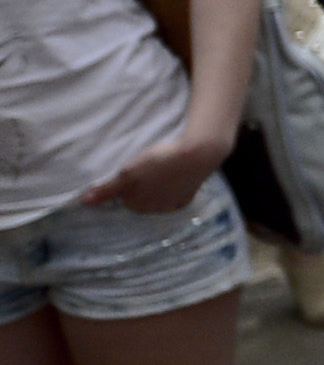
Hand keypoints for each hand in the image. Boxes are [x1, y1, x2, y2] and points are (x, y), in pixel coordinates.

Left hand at [85, 125, 233, 215]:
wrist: (197, 155)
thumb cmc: (159, 163)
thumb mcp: (128, 173)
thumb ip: (106, 189)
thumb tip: (84, 202)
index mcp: (139, 205)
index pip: (124, 199)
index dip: (125, 185)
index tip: (131, 172)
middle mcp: (156, 210)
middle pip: (141, 200)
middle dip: (141, 188)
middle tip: (145, 169)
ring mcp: (174, 205)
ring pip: (159, 198)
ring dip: (157, 188)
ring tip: (160, 170)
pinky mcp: (189, 197)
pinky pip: (176, 195)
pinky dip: (174, 188)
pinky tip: (175, 175)